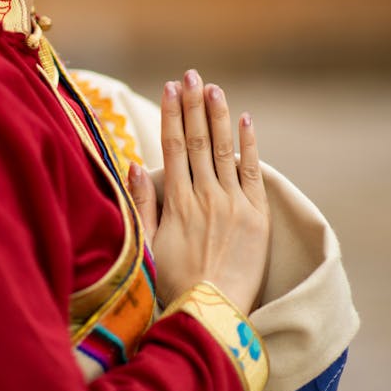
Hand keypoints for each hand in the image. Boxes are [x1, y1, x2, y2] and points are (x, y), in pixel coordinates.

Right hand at [129, 70, 269, 315]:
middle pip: (198, 139)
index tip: (169, 87)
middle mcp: (204, 195)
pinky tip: (245, 119)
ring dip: (218, 115)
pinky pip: (252, 172)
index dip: (171, 114)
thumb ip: (141, 204)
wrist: (212, 316)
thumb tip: (133, 164)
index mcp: (177, 201)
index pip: (173, 146)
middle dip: (193, 104)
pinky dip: (249, 144)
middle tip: (190, 74)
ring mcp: (232, 204)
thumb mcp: (147, 245)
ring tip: (213, 87)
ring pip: (224, 149)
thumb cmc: (174, 286)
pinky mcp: (256, 217)